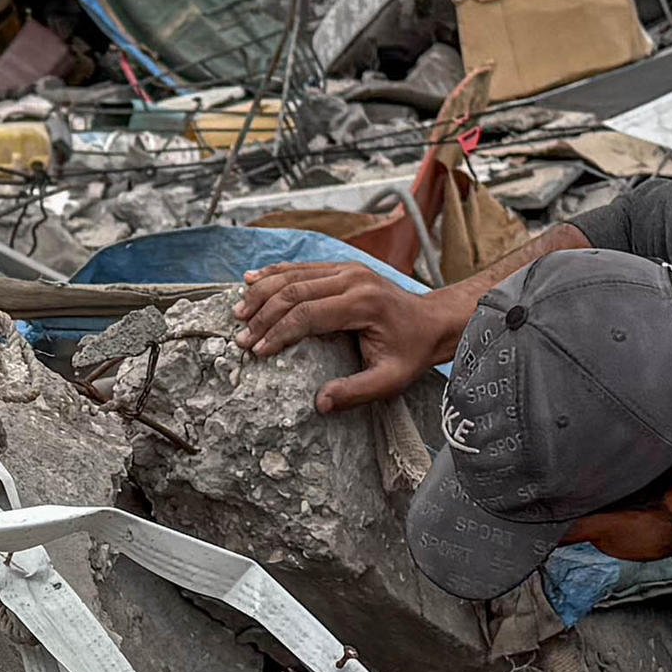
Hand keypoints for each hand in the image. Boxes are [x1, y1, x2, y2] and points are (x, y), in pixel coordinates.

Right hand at [237, 261, 452, 410]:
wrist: (433, 321)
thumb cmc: (412, 351)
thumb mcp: (390, 379)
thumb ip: (355, 392)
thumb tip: (319, 403)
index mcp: (363, 304)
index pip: (307, 314)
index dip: (277, 333)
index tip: (257, 351)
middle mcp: (353, 279)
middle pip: (294, 291)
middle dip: (262, 315)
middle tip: (241, 337)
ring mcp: (347, 269)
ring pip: (293, 275)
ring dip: (262, 292)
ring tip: (239, 313)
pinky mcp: (342, 268)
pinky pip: (301, 268)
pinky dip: (274, 274)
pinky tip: (252, 281)